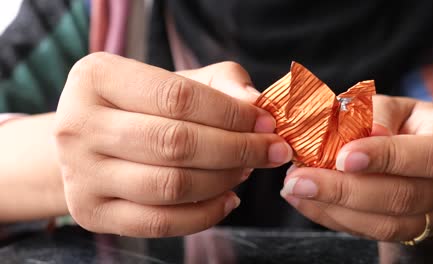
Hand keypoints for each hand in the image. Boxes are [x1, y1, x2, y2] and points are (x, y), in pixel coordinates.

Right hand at [55, 53, 291, 236]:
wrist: (91, 141)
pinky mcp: (90, 212)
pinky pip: (159, 223)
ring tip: (245, 170)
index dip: (231, 114)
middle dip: (238, 149)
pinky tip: (227, 199)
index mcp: (96, 78)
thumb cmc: (141, 106)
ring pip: (170, 186)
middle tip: (272, 151)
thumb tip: (256, 103)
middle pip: (175, 143)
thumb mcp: (175, 79)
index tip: (267, 124)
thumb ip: (220, 82)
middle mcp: (78, 125)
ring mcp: (79, 174)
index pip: (178, 97)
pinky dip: (204, 214)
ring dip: (223, 180)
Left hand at [281, 95, 432, 240]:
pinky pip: (370, 233)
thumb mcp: (398, 107)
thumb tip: (355, 135)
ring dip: (333, 209)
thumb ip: (377, 115)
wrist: (430, 155)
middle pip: (401, 198)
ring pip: (386, 225)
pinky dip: (332, 218)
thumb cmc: (408, 124)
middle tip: (298, 179)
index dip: (384, 158)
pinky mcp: (410, 232)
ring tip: (295, 189)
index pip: (428, 155)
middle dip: (343, 191)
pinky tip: (305, 201)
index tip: (341, 157)